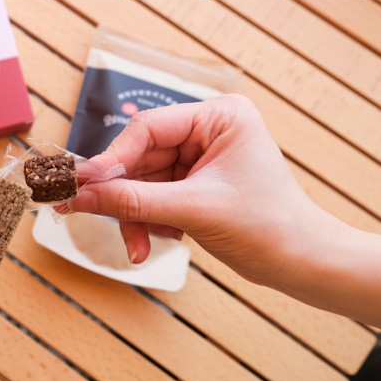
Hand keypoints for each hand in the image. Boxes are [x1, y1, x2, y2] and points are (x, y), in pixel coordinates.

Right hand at [69, 94, 332, 286]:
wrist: (303, 264)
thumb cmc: (268, 227)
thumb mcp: (193, 210)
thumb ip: (132, 201)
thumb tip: (78, 196)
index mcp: (219, 116)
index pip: (147, 129)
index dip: (112, 159)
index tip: (81, 184)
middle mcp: (207, 131)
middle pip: (138, 158)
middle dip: (124, 196)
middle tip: (87, 214)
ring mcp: (199, 159)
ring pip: (141, 183)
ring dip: (134, 216)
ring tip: (138, 247)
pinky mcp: (193, 184)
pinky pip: (151, 198)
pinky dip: (147, 222)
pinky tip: (160, 240)